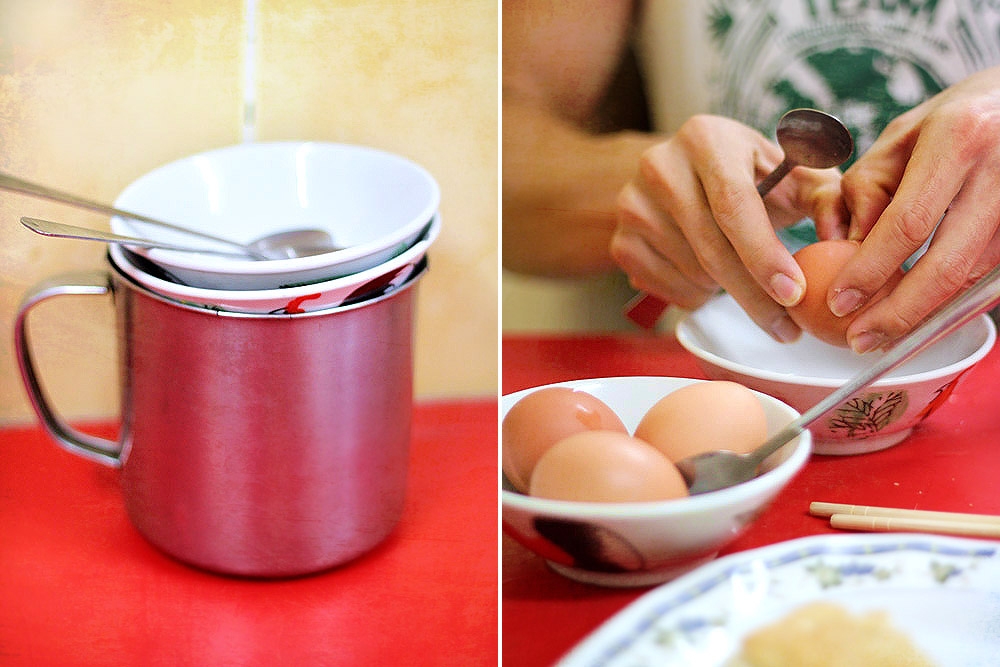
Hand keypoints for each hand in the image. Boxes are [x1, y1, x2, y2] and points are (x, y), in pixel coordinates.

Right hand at [609, 114, 846, 341]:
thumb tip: (843, 235)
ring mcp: (632, 204)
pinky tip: (711, 279)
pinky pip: (667, 288)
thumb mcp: (791, 174)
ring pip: (691, 273)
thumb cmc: (748, 177)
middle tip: (787, 326)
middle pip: (711, 247)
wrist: (681, 177)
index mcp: (706, 138)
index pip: (734, 204)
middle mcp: (660, 165)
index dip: (764, 254)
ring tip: (746, 282)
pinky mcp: (621, 240)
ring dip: (727, 292)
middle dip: (754, 295)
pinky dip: (697, 296)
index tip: (794, 293)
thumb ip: (828, 198)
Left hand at [831, 65, 999, 353]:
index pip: (908, 223)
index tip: (838, 302)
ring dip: (926, 315)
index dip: (870, 270)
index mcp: (959, 138)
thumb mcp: (898, 138)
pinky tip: (919, 316)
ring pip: (972, 278)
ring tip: (883, 334)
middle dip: (900, 313)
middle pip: (948, 265)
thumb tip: (841, 248)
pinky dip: (952, 301)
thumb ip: (866, 190)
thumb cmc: (951, 120)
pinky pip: (988, 277)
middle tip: (860, 340)